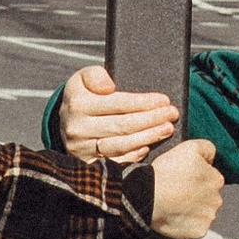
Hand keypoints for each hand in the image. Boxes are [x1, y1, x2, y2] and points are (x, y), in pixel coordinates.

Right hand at [58, 60, 181, 163]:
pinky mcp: (87, 164)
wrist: (65, 122)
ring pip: (121, 145)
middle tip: (173, 114)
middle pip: (122, 125)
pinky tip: (148, 147)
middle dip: (152, 119)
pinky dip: (133, 155)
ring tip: (167, 129)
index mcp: (78, 104)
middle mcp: (77, 128)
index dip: (143, 102)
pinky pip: (115, 162)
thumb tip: (109, 87)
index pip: (117, 103)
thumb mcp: (83, 77)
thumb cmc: (83, 95)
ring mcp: (81, 149)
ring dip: (148, 137)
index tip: (164, 100)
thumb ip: (94, 74)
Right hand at [148, 138, 224, 238]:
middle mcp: (217, 200)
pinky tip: (176, 216)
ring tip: (175, 204)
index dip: (196, 177)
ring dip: (193, 209)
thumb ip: (207, 148)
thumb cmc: (166, 172)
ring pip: (203, 212)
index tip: (183, 178)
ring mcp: (208, 217)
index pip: (211, 177)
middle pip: (208, 196)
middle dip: (196, 194)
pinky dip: (188, 223)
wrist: (147, 197)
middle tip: (177, 191)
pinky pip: (196, 227)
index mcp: (216, 179)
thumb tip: (211, 158)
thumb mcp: (189, 147)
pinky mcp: (199, 231)